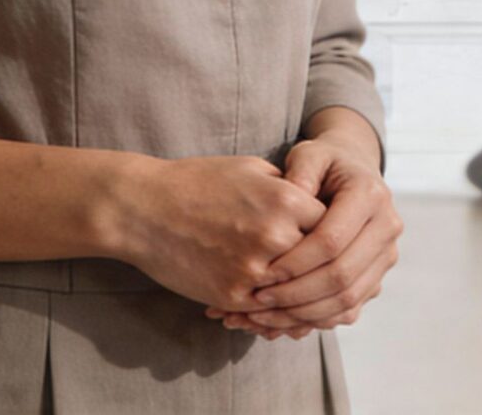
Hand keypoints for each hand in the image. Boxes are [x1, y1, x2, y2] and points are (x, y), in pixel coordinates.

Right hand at [111, 155, 330, 310]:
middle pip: (322, 263)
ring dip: (306, 298)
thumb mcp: (252, 169)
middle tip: (335, 275)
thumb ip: (290, 187)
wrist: (144, 209)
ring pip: (298, 294)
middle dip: (326, 269)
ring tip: (313, 296)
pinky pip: (267, 311)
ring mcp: (253, 270)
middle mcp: (274, 236)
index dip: (337, 233)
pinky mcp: (231, 295)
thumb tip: (319, 203)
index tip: (336, 237)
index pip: (334, 226)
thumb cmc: (197, 183)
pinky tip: (280, 309)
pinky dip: (276, 312)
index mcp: (285, 200)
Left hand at [202, 136, 399, 340]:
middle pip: (342, 275)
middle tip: (260, 300)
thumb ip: (300, 171)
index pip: (332, 240)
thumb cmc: (323, 164)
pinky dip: (317, 319)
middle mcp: (388, 227)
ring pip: (348, 298)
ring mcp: (387, 255)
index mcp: (371, 195)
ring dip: (305, 312)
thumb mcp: (309, 155)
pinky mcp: (378, 276)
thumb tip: (293, 195)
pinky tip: (285, 319)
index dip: (296, 261)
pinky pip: (350, 308)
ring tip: (267, 314)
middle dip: (297, 293)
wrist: (352, 173)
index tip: (264, 273)